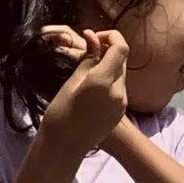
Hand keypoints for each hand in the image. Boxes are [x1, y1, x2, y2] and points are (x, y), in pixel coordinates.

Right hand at [37, 24, 126, 152]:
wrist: (65, 146)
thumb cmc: (60, 113)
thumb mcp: (72, 82)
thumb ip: (88, 59)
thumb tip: (93, 36)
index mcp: (103, 81)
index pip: (121, 47)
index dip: (110, 36)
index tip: (94, 37)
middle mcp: (118, 91)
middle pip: (122, 59)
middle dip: (109, 49)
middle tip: (90, 50)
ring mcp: (122, 102)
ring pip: (122, 73)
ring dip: (110, 64)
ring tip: (89, 68)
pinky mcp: (121, 111)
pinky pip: (120, 88)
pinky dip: (111, 79)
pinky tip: (94, 85)